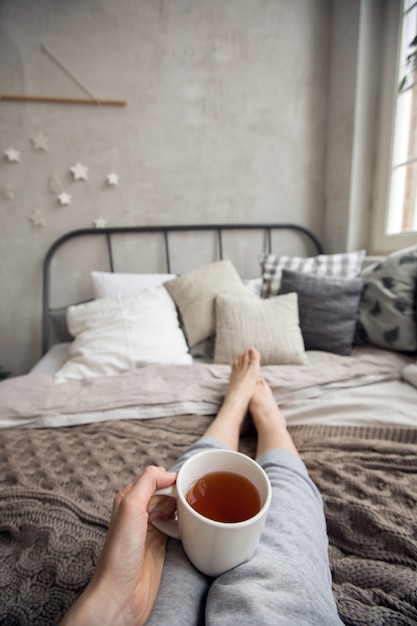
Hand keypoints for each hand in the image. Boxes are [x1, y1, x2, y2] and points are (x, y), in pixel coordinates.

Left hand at [61, 466, 176, 625]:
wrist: (121, 595)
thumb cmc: (120, 554)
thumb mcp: (130, 507)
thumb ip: (147, 482)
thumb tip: (169, 472)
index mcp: (128, 498)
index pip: (155, 478)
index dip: (171, 481)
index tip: (183, 488)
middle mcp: (138, 512)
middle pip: (167, 492)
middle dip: (178, 495)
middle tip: (185, 505)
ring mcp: (150, 528)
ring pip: (174, 508)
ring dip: (183, 510)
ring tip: (188, 516)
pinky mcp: (161, 544)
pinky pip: (178, 527)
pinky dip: (185, 525)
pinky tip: (189, 528)